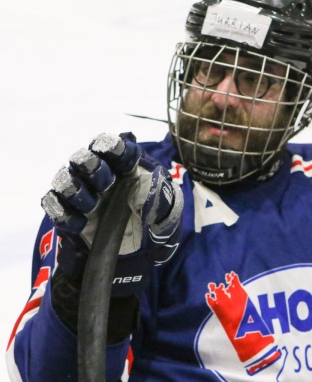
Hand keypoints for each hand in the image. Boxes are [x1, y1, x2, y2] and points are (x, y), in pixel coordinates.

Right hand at [41, 132, 182, 295]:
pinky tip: (80, 224)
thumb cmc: (155, 221)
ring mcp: (82, 193)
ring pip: (65, 180)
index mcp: (125, 166)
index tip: (116, 153)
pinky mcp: (67, 214)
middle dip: (93, 167)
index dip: (112, 147)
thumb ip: (162, 193)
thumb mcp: (168, 207)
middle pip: (84, 158)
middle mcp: (100, 175)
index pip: (113, 147)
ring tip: (91, 205)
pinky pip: (54, 207)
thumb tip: (154, 181)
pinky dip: (63, 213)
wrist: (139, 253)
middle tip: (105, 183)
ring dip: (76, 190)